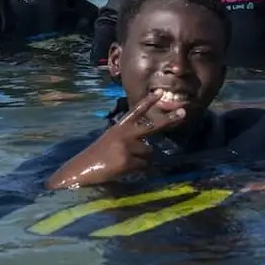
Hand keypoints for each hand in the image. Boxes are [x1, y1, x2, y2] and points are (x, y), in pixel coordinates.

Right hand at [47, 88, 188, 188]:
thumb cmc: (95, 158)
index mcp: (119, 128)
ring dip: (142, 160)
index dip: (148, 102)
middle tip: (184, 113)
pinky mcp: (128, 160)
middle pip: (152, 127)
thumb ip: (128, 140)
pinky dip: (138, 170)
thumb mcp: (110, 142)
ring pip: (149, 153)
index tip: (160, 93)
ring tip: (124, 163)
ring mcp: (127, 147)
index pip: (135, 112)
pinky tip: (123, 171)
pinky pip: (143, 166)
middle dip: (169, 120)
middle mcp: (125, 134)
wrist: (80, 170)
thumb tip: (150, 149)